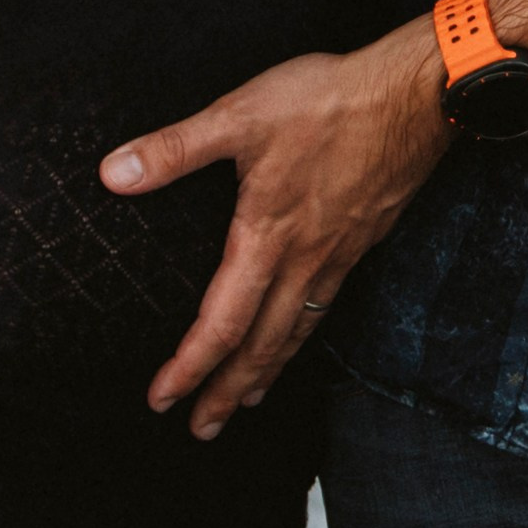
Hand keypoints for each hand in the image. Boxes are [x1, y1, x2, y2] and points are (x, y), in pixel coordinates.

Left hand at [99, 21, 449, 437]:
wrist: (414, 98)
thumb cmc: (327, 101)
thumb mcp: (240, 114)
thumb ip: (175, 148)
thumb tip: (113, 174)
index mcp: (267, 236)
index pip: (221, 323)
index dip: (190, 366)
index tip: (161, 399)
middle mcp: (304, 259)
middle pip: (261, 346)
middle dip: (227, 392)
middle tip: (201, 429)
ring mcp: (338, 255)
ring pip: (296, 332)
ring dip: (266, 372)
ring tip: (246, 401)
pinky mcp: (361, 240)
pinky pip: (325, 308)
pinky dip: (302, 337)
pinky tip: (298, 333)